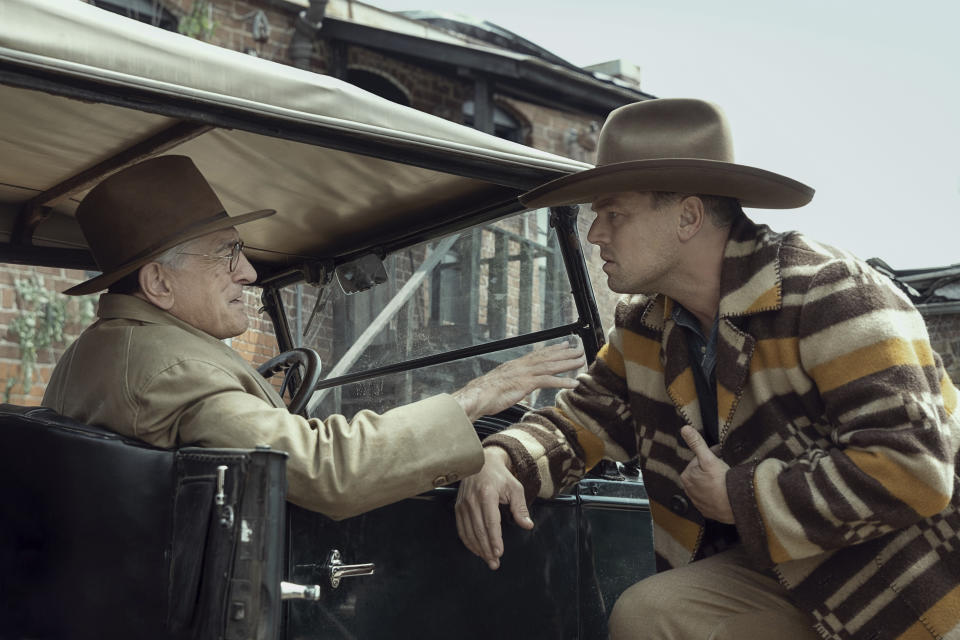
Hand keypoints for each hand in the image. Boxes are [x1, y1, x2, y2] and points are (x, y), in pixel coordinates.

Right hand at [451, 342, 584, 420]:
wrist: (476, 396)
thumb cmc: (484, 394)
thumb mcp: (500, 385)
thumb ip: (511, 383)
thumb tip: (516, 386)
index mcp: (516, 365)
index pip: (538, 354)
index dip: (552, 349)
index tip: (564, 345)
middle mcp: (521, 366)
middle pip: (547, 357)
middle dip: (565, 353)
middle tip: (580, 349)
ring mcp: (524, 374)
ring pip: (550, 366)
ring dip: (568, 363)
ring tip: (582, 361)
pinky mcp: (525, 384)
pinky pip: (548, 381)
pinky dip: (562, 381)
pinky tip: (573, 383)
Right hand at [455, 447, 532, 569]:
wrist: (482, 463)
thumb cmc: (500, 476)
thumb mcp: (515, 488)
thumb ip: (520, 508)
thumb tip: (527, 525)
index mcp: (486, 494)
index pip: (490, 522)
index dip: (494, 539)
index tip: (499, 553)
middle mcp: (472, 500)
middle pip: (479, 531)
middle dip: (487, 549)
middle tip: (494, 563)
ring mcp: (463, 504)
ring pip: (469, 532)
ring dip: (478, 549)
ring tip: (488, 560)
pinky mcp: (458, 507)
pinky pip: (461, 529)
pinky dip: (468, 542)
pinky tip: (476, 549)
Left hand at [679, 425, 733, 523]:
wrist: (736, 505)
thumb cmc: (722, 482)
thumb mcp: (709, 459)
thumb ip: (696, 443)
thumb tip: (685, 429)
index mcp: (686, 476)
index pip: (697, 460)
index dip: (710, 456)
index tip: (719, 454)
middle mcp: (689, 490)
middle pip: (701, 473)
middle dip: (711, 468)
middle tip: (724, 467)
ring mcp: (698, 501)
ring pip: (706, 485)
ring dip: (713, 481)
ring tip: (725, 480)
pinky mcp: (707, 510)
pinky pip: (711, 498)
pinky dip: (717, 494)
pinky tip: (725, 491)